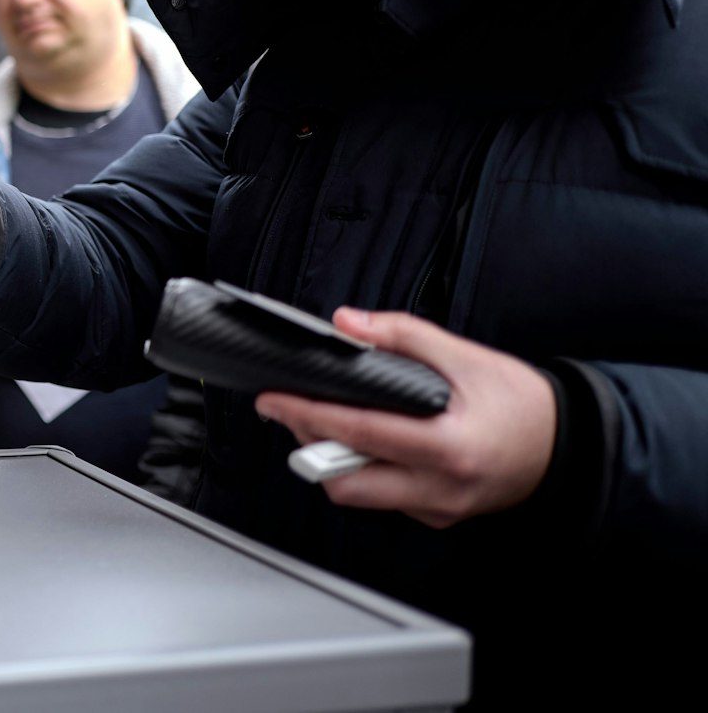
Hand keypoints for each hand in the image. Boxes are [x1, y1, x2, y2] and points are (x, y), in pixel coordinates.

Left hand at [255, 307, 556, 528]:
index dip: (308, 415)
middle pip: (346, 481)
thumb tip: (347, 325)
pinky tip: (368, 442)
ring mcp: (439, 508)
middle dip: (310, 446)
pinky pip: (384, 499)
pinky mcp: (438, 516)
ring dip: (334, 460)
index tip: (273, 400)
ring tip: (329, 422)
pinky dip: (365, 471)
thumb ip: (402, 335)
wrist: (567, 444)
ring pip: (360, 495)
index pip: (360, 434)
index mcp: (449, 447)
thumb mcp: (466, 357)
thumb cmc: (521, 403)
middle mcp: (442, 488)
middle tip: (296, 411)